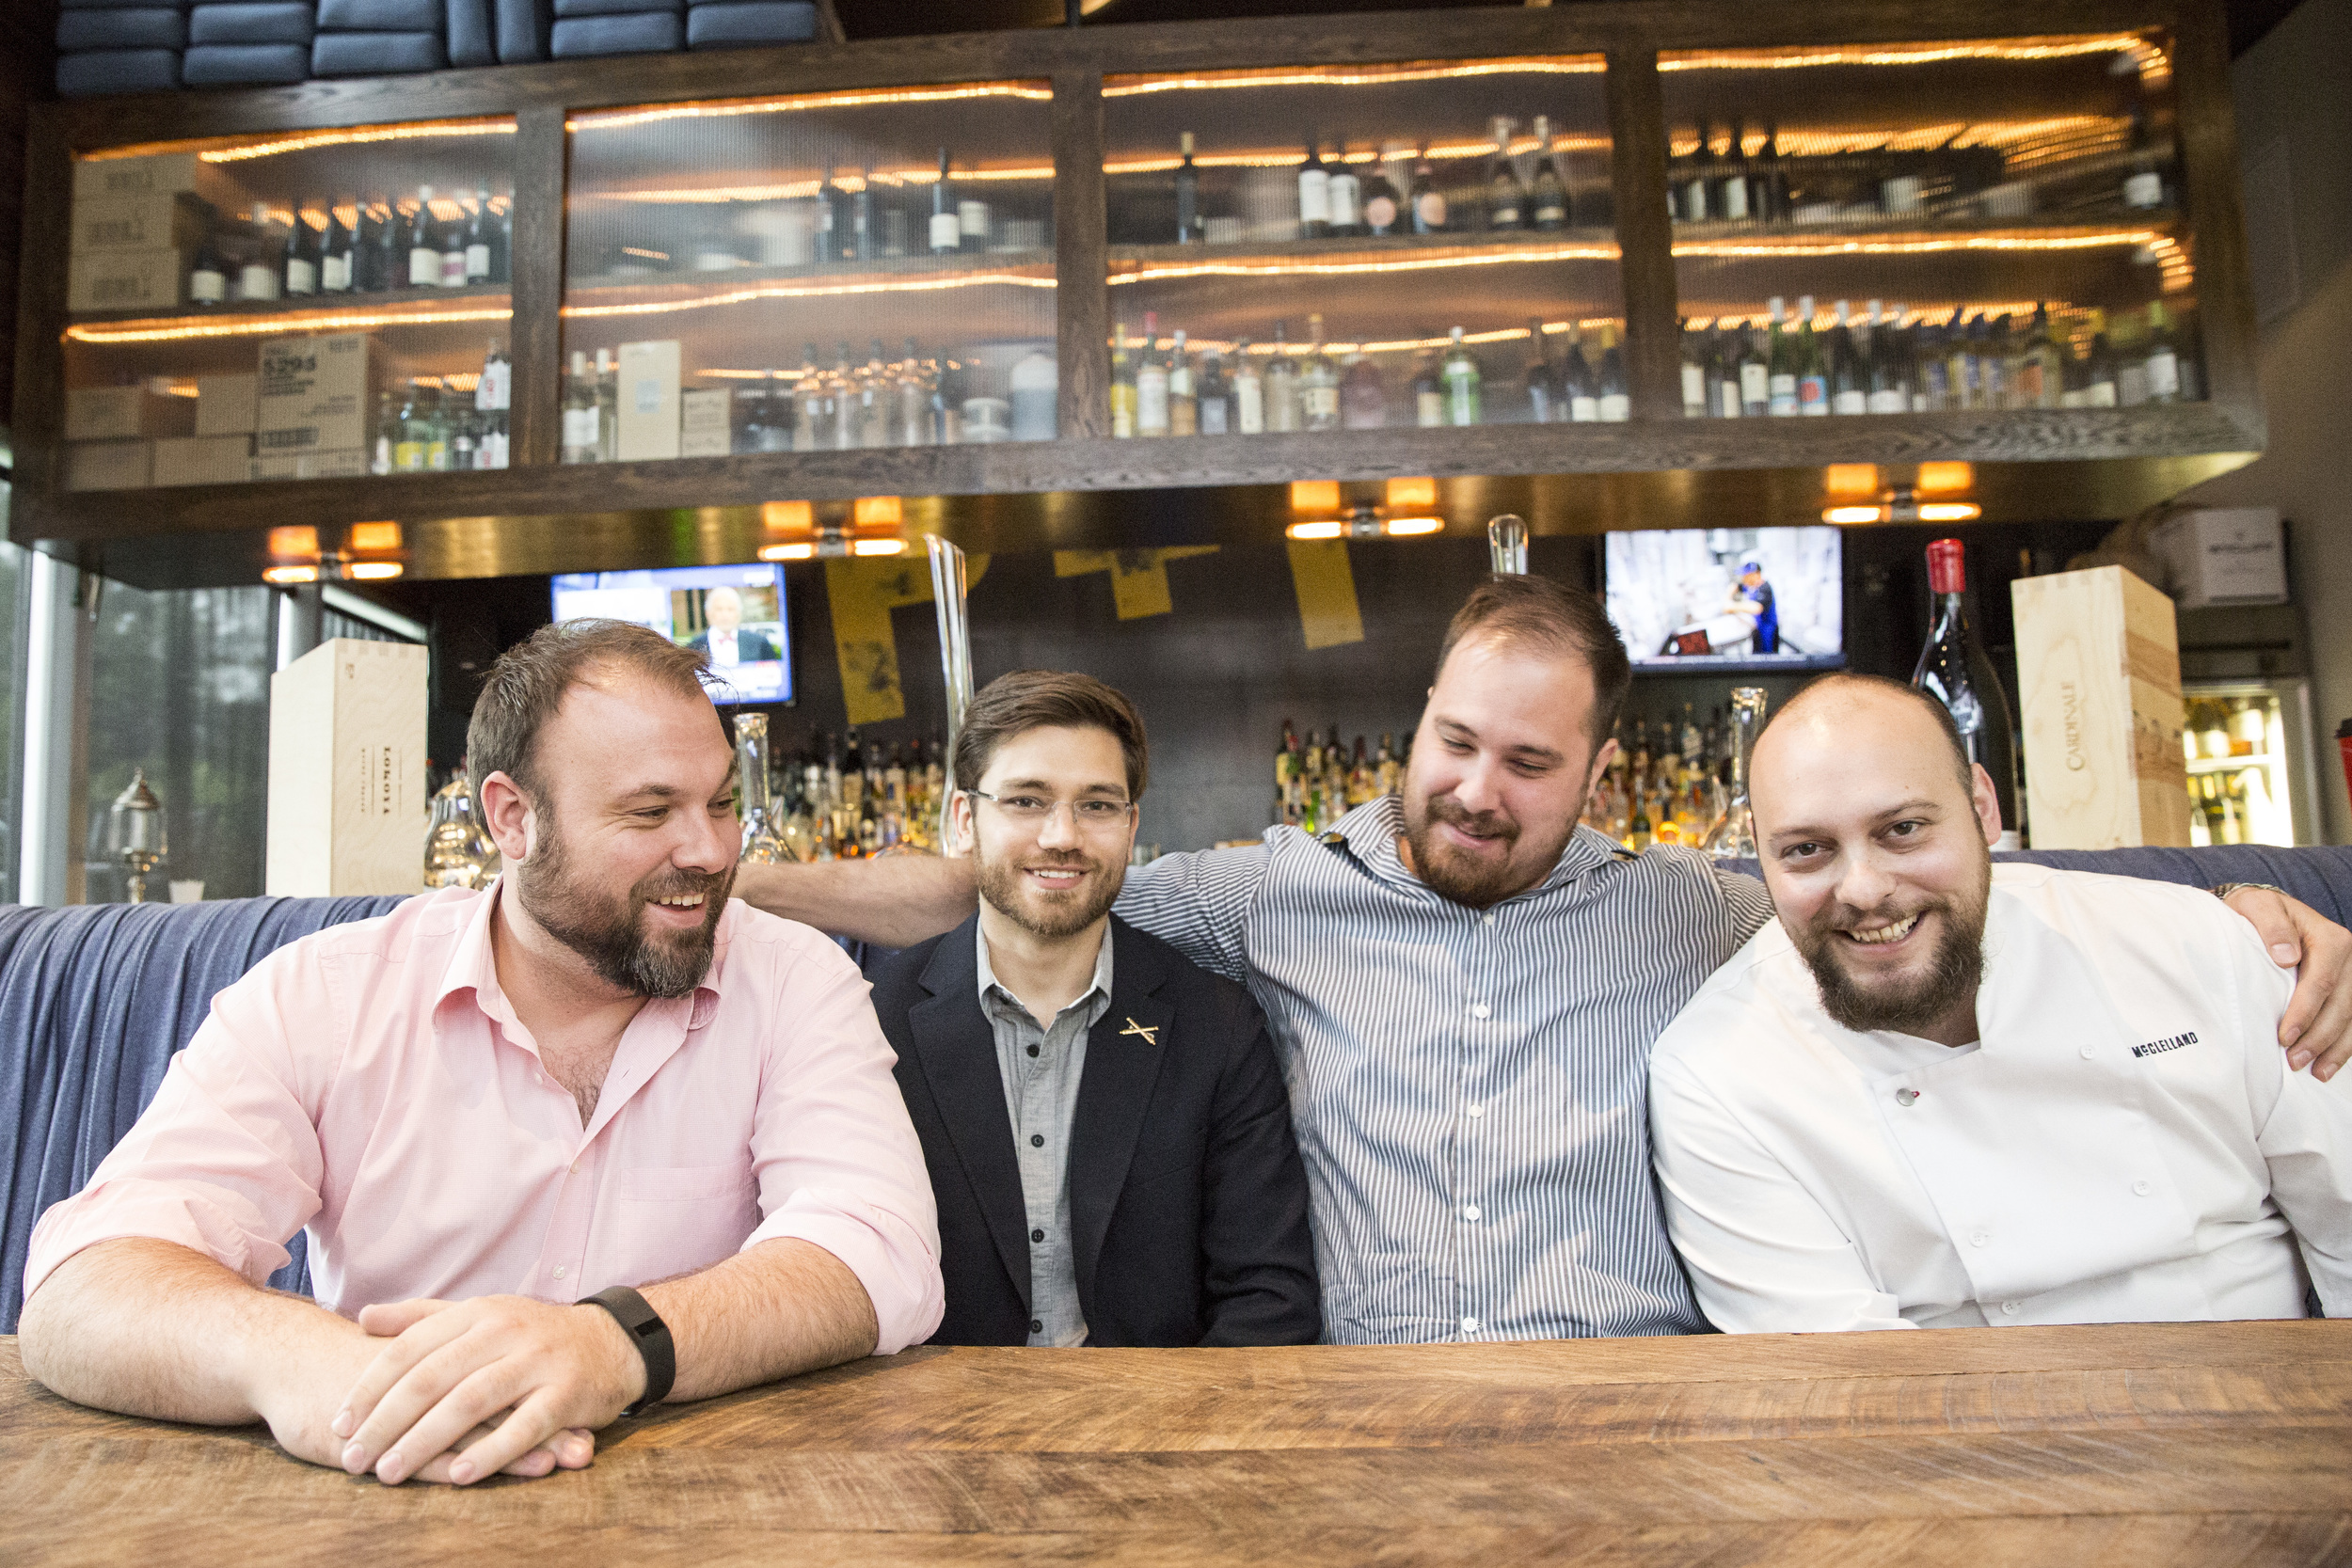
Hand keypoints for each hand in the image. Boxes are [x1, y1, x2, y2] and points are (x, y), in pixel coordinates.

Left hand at [250, 1317, 591, 1483]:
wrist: (613, 1341)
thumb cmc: (534, 1335)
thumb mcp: (481, 1315)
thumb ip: (423, 1317)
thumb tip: (365, 1317)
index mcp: (477, 1314)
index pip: (410, 1349)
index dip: (370, 1388)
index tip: (340, 1423)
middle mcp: (504, 1332)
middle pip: (432, 1378)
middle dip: (386, 1422)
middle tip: (353, 1459)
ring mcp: (538, 1361)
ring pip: (471, 1403)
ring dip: (424, 1442)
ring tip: (390, 1473)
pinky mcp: (567, 1394)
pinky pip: (524, 1426)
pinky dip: (490, 1452)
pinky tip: (458, 1476)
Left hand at [2222, 886, 2351, 1080]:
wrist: (2266, 911)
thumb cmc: (2258, 911)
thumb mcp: (2258, 907)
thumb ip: (2272, 927)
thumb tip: (2286, 957)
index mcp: (2330, 939)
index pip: (2321, 981)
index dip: (2305, 1012)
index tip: (2285, 1036)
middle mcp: (2348, 957)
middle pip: (2340, 1004)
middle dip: (2319, 1038)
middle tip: (2295, 1062)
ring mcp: (2351, 975)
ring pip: (2351, 1017)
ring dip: (2334, 1048)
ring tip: (2315, 1072)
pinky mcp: (2347, 989)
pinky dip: (2342, 1046)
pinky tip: (2328, 1065)